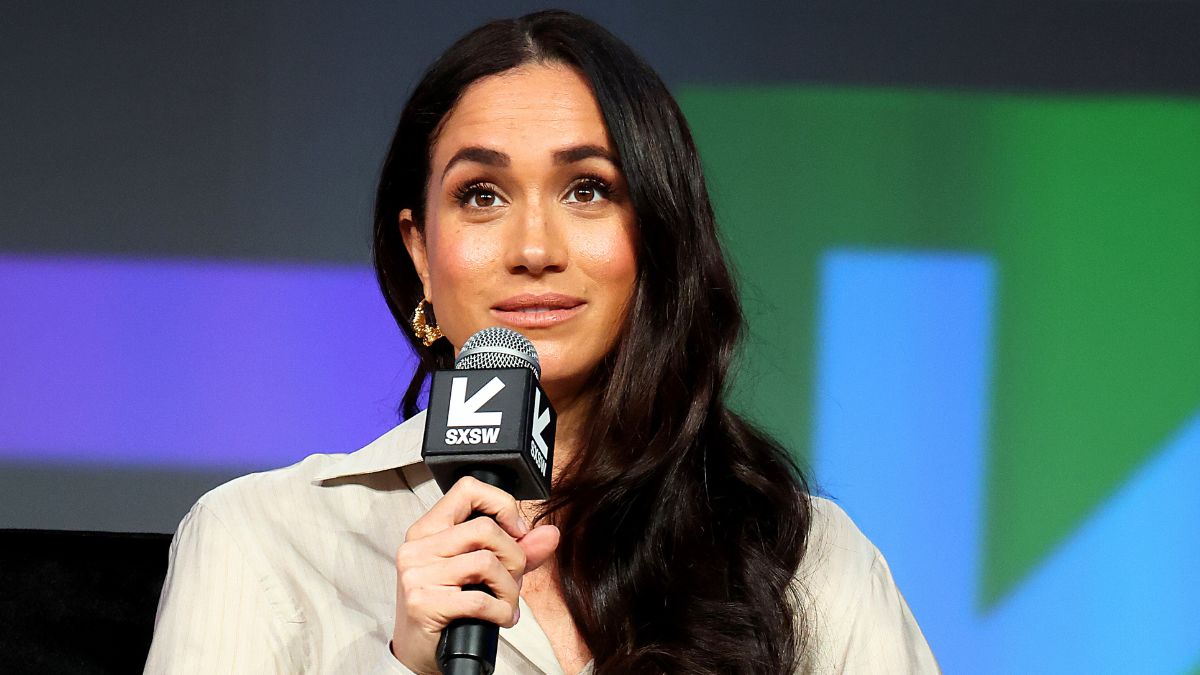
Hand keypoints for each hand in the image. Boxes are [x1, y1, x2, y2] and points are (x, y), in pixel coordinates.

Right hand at [390, 476, 559, 673]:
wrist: (418, 652)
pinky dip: (501, 611)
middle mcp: (418, 547)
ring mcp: (417, 574)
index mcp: (429, 529)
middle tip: (514, 579)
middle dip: (514, 557)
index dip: (501, 504)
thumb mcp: (482, 574)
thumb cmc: (448, 608)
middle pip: (485, 529)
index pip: (467, 489)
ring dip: (509, 589)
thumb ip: (518, 550)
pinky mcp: (422, 602)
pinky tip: (501, 618)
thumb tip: (550, 534)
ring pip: (486, 563)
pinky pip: (479, 598)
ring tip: (507, 602)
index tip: (516, 531)